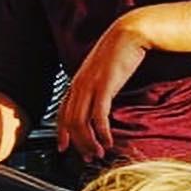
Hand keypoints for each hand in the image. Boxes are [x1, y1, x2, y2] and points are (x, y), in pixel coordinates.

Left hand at [56, 17, 149, 161]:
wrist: (129, 34)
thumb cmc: (119, 52)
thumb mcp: (102, 72)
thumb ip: (96, 87)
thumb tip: (99, 103)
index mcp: (76, 82)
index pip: (62, 112)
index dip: (61, 132)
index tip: (63, 147)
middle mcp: (78, 85)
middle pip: (70, 122)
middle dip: (77, 144)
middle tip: (87, 157)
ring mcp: (89, 86)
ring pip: (81, 122)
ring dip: (89, 142)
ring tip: (98, 153)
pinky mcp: (104, 86)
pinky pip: (98, 116)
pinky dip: (101, 132)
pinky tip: (107, 140)